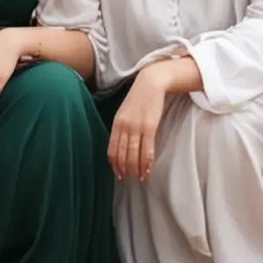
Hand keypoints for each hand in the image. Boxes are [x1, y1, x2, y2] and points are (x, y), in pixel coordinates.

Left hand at [109, 65, 168, 180]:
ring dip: (136, 169)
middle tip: (129, 179)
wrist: (150, 84)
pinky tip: (148, 169)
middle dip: (125, 169)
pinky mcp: (149, 127)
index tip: (118, 174)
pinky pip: (147, 149)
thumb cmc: (137, 99)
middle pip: (122, 154)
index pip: (112, 150)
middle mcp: (124, 127)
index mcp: (116, 124)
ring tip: (140, 177)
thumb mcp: (124, 113)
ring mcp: (137, 128)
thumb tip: (121, 146)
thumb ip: (121, 128)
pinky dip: (147, 161)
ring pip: (134, 154)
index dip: (115, 164)